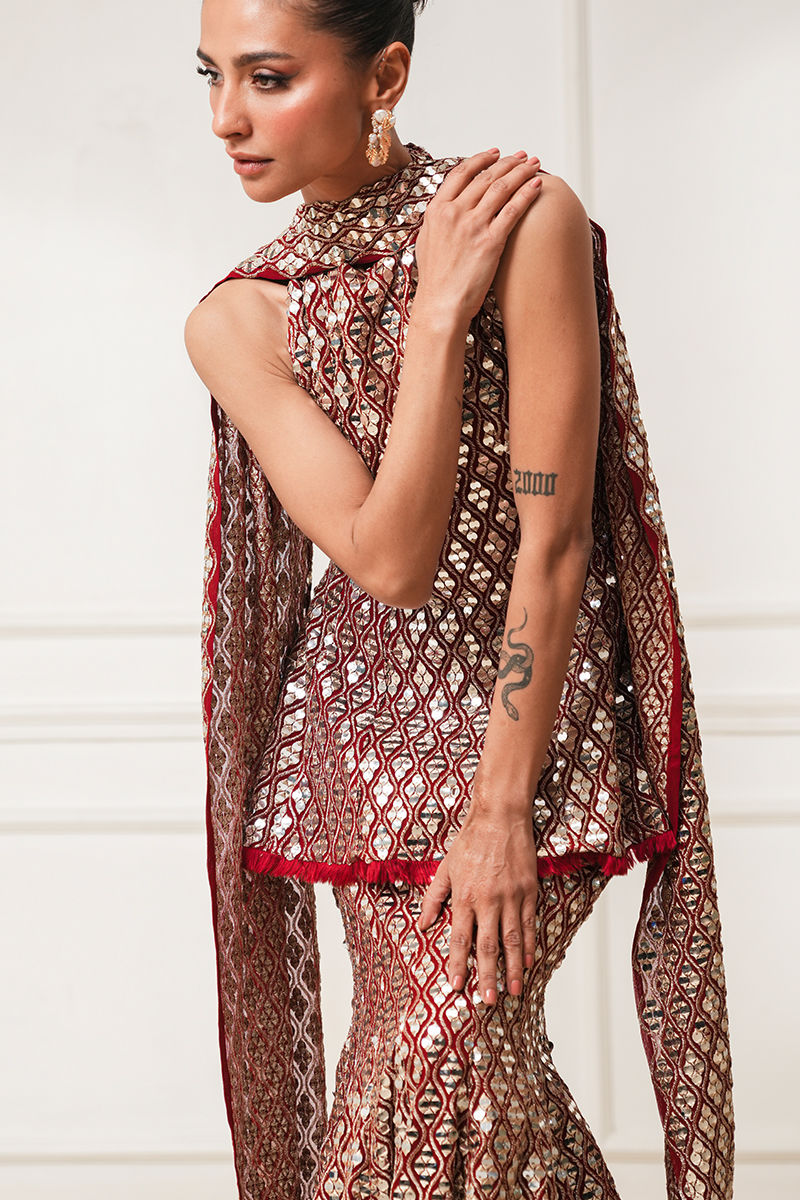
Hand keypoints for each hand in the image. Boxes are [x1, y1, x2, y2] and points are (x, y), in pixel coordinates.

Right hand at [413, 147, 542, 326]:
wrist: (441, 304)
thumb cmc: (435, 280)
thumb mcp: (427, 242)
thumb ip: (438, 221)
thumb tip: (445, 208)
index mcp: (437, 210)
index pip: (461, 174)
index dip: (480, 160)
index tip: (494, 154)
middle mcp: (454, 213)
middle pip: (485, 177)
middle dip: (507, 162)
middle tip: (522, 156)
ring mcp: (473, 226)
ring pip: (501, 188)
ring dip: (520, 172)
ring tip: (535, 164)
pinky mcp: (490, 242)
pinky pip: (512, 210)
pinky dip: (526, 194)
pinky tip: (537, 185)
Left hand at [416, 785, 538, 1003]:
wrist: (500, 817)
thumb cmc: (470, 840)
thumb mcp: (445, 867)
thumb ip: (433, 898)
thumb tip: (422, 924)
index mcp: (464, 896)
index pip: (459, 939)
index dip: (458, 964)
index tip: (457, 986)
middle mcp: (488, 901)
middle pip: (487, 946)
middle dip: (487, 976)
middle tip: (488, 1000)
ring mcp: (511, 897)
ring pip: (512, 940)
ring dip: (513, 968)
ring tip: (513, 991)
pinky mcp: (529, 891)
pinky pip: (530, 924)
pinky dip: (530, 944)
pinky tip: (530, 961)